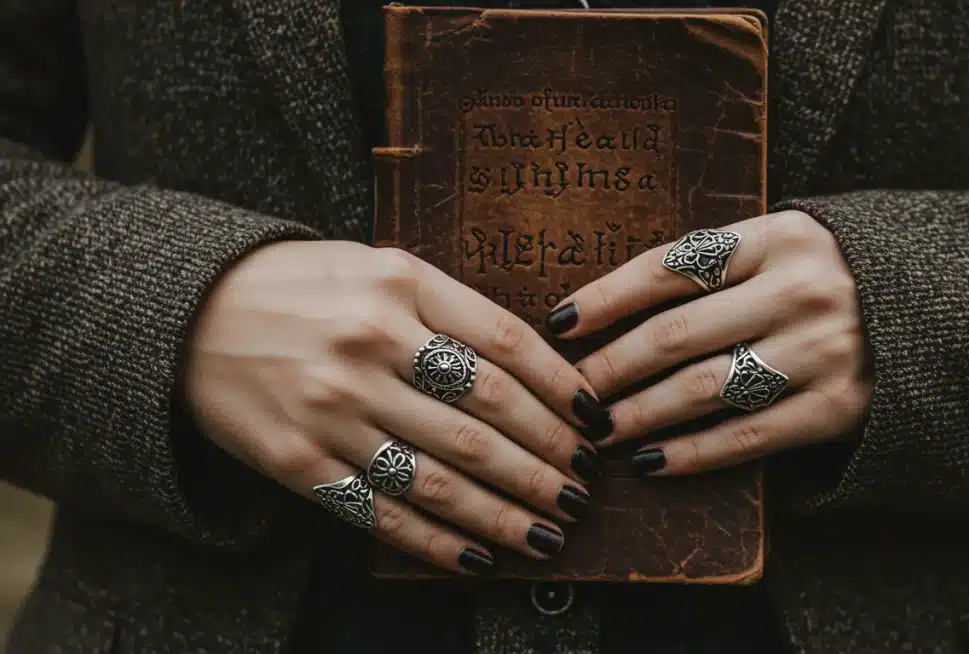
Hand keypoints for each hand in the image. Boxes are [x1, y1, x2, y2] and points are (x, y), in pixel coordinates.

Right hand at [184, 240, 609, 573]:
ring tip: (550, 532)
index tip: (597, 422)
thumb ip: (450, 306)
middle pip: (485, 419)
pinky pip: (381, 511)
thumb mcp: (378, 266)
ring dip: (506, 512)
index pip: (506, 344)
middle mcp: (370, 345)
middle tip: (583, 488)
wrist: (189, 311)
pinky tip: (478, 556)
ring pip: (443, 475)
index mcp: (400, 286)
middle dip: (546, 462)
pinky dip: (435, 541)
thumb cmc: (302, 286)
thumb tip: (540, 362)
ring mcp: (332, 407)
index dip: (562, 390)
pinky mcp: (298, 460)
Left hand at [545, 211, 871, 474]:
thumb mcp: (785, 245)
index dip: (607, 298)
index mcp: (779, 236)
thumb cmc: (834, 276)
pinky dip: (691, 453)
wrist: (940, 311)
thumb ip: (717, 263)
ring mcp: (821, 351)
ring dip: (639, 414)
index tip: (560, 323)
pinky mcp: (837, 407)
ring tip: (598, 429)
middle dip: (610, 367)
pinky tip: (651, 461)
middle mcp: (800, 290)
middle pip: (676, 335)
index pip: (670, 267)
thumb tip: (611, 308)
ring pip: (703, 389)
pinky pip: (746, 438)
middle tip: (570, 390)